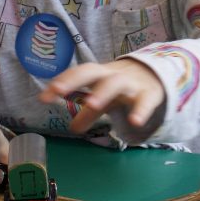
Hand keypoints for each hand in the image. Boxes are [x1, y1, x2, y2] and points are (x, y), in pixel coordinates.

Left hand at [40, 58, 165, 133]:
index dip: (61, 83)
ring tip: (90, 105)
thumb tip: (72, 128)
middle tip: (58, 91)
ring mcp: (131, 83)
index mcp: (99, 74)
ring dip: (102, 92)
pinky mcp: (149, 94)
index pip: (77, 74)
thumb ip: (88, 112)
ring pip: (116, 83)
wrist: (156, 75)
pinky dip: (140, 110)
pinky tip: (135, 122)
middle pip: (92, 72)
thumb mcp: (104, 99)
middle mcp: (112, 75)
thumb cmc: (122, 87)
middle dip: (75, 79)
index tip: (44, 97)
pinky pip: (145, 101)